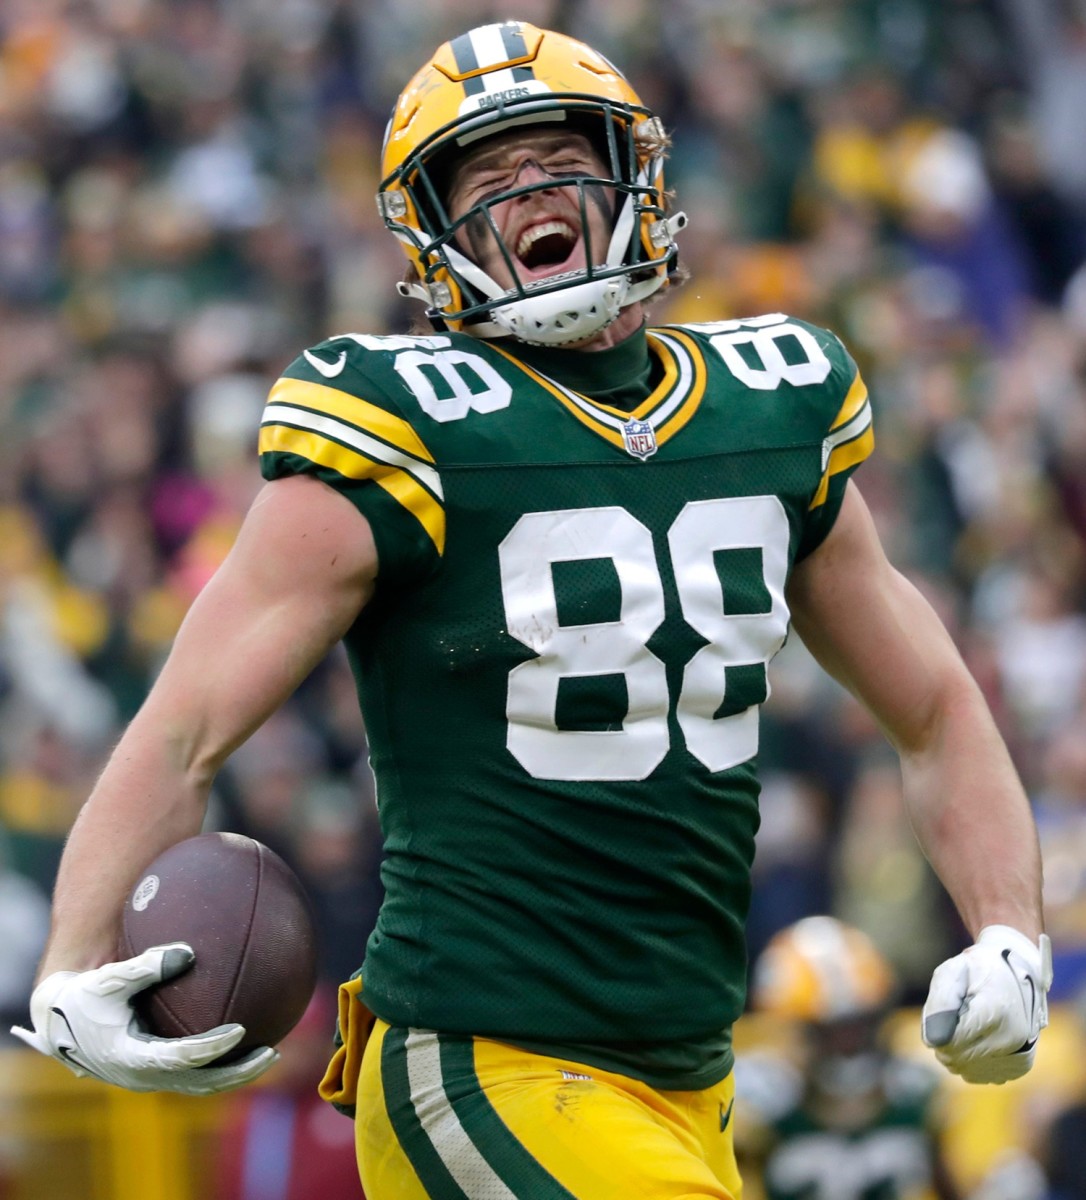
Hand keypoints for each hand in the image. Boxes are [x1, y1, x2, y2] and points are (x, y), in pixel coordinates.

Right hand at [10, 943, 278, 1093]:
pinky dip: (221, 1065)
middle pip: (201, 1083)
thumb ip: (146, 966)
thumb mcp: (108, 979)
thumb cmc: (84, 997)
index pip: (181, 1058)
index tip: (240, 1029)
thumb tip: (189, 951)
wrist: (58, 1024)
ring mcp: (150, 1079)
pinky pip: (195, 1075)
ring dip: (236, 1073)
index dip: (211, 1047)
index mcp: (132, 1058)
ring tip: (271, 1052)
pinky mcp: (155, 1072)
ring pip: (201, 1085)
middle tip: (272, 1051)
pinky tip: (245, 1042)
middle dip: (238, 1072)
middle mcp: (144, 1076)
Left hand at [922, 925, 1051, 1083]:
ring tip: (967, 1025)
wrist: (1020, 969)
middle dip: (945, 1039)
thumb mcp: (952, 972)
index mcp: (993, 1013)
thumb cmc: (979, 969)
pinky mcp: (1020, 1066)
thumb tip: (932, 1041)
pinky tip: (979, 1037)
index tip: (945, 1010)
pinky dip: (972, 1059)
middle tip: (954, 1016)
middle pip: (955, 1058)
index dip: (936, 1027)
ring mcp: (1018, 1056)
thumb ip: (939, 1004)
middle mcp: (1011, 1039)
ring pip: (965, 1070)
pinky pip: (980, 1074)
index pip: (948, 1042)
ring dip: (957, 1051)